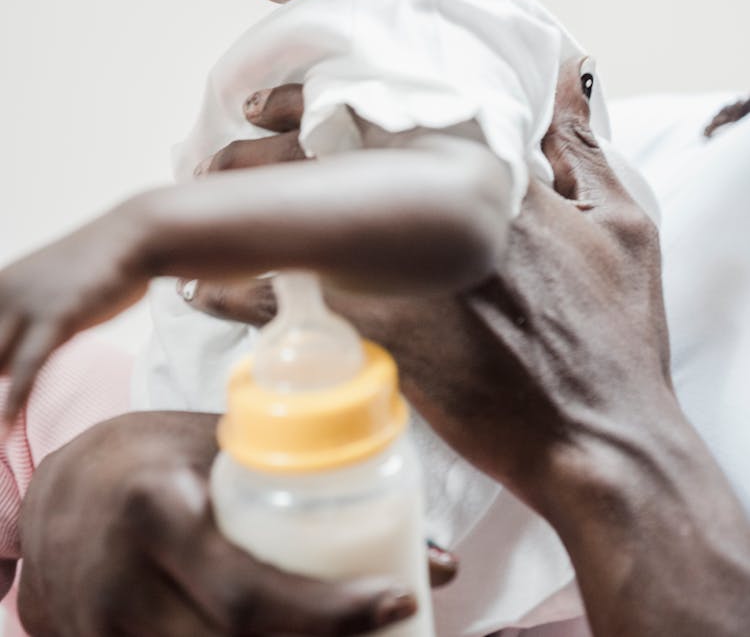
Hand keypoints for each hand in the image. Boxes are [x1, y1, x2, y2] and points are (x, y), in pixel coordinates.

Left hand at [0, 205, 147, 424]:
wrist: (135, 238)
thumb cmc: (96, 267)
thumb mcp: (48, 293)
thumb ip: (21, 328)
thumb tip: (5, 368)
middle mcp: (4, 291)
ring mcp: (30, 302)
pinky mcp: (59, 315)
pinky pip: (28, 367)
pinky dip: (14, 400)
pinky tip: (4, 427)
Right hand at [18, 411, 417, 636]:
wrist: (62, 491)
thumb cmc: (157, 459)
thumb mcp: (225, 450)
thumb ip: (309, 486)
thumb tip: (435, 554)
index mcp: (156, 511)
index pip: (248, 592)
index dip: (329, 612)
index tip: (396, 600)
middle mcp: (122, 584)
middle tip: (384, 624)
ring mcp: (104, 634)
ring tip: (350, 631)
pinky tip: (289, 636)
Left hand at [187, 66, 666, 510]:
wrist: (596, 435)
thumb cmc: (614, 335)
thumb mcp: (624, 227)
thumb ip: (586, 151)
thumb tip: (571, 83)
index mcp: (485, 174)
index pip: (383, 108)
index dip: (312, 97)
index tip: (268, 102)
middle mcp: (430, 211)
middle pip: (318, 157)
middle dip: (259, 146)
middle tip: (224, 145)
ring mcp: (393, 272)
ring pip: (288, 218)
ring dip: (236, 205)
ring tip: (202, 200)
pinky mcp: (369, 332)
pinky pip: (277, 304)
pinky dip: (231, 295)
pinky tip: (203, 288)